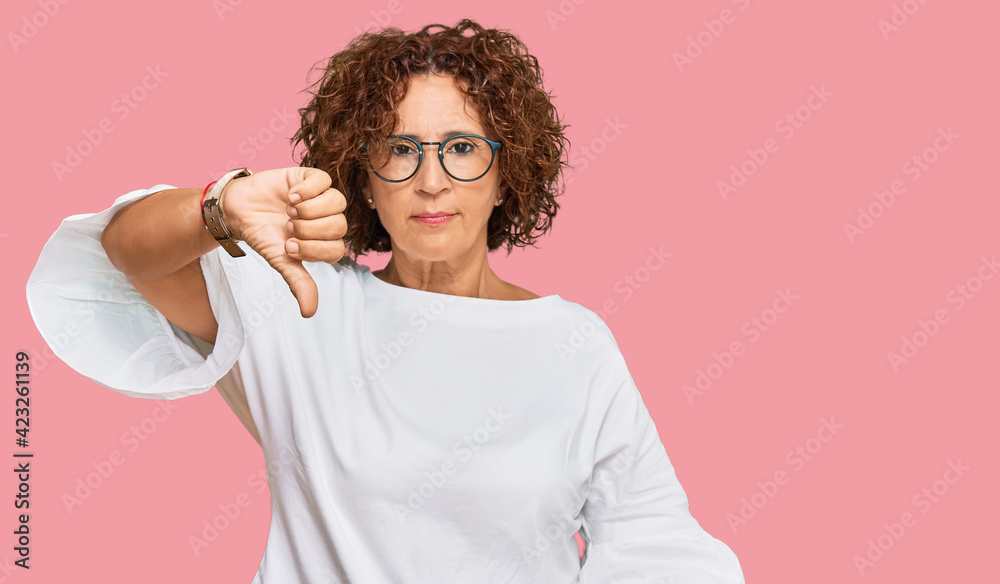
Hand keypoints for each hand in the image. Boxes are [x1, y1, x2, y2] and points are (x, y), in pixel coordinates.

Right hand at [219, 167, 347, 317]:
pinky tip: (290, 196)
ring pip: (337, 201)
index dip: (314, 249)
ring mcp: (321, 197)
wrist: (239, 210)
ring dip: (311, 209)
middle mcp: (327, 219)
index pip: (338, 249)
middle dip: (310, 229)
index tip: (289, 246)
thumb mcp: (280, 261)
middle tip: (287, 227)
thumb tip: (309, 313)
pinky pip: (324, 180)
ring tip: (289, 211)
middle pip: (340, 225)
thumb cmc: (263, 236)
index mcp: (324, 242)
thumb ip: (298, 282)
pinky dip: (307, 190)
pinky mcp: (310, 177)